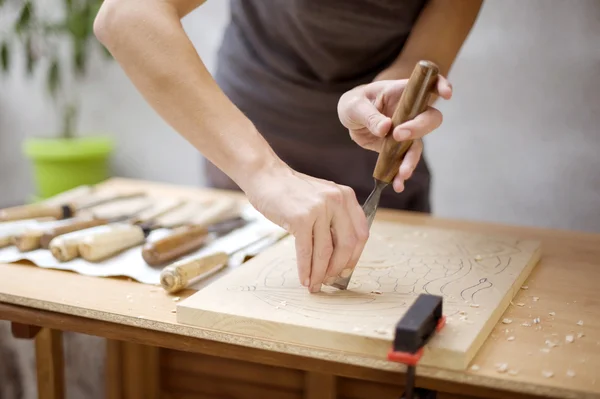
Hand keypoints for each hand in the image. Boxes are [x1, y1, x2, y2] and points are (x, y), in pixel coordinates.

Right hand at [243, 163, 368, 292]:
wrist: (266, 176)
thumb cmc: (292, 191)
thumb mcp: (322, 198)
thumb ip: (334, 219)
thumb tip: (338, 257)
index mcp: (346, 197)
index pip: (361, 233)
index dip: (355, 256)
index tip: (346, 270)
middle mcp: (336, 201)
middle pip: (347, 244)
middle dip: (338, 268)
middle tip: (330, 281)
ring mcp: (318, 209)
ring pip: (325, 251)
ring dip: (320, 273)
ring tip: (315, 285)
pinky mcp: (300, 219)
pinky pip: (306, 251)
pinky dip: (305, 269)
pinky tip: (304, 279)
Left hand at [338, 77, 451, 191]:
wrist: (349, 119)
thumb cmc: (354, 103)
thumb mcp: (355, 106)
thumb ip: (369, 116)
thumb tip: (385, 128)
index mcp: (401, 92)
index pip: (428, 84)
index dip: (442, 86)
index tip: (446, 95)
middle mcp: (410, 111)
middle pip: (429, 118)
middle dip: (419, 128)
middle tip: (398, 135)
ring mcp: (407, 130)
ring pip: (418, 145)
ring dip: (412, 160)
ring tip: (402, 173)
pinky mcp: (399, 147)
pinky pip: (405, 161)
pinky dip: (401, 174)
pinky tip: (397, 185)